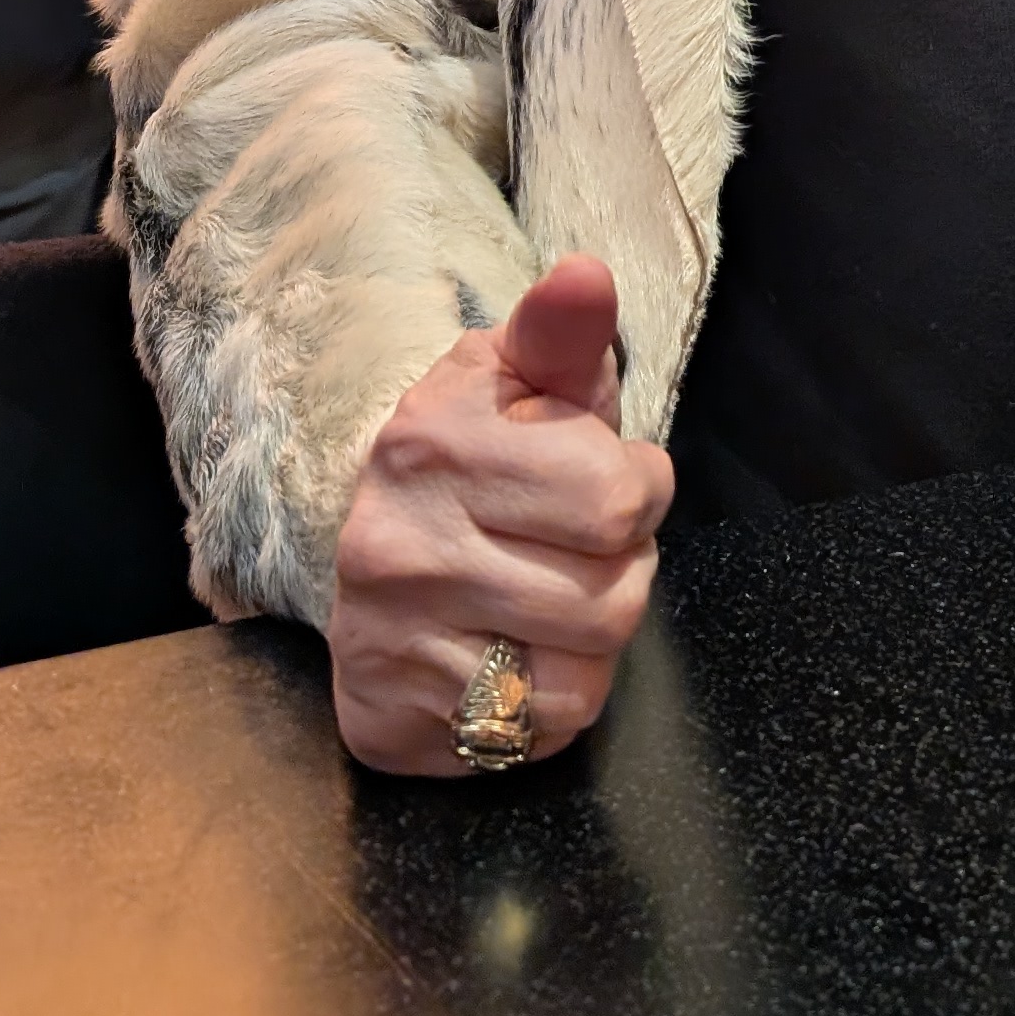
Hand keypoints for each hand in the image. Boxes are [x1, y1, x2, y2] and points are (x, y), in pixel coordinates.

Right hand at [329, 254, 676, 777]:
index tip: (604, 479)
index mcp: (435, 444)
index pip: (621, 502)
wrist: (376, 532)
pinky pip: (531, 740)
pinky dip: (544, 705)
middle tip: (573, 549)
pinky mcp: (386, 723)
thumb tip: (586, 275)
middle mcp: (395, 548)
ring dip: (591, 646)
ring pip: (579, 682)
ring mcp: (383, 644)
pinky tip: (512, 651)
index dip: (638, 492)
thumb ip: (564, 332)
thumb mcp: (522, 375)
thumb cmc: (484, 446)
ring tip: (549, 599)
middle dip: (619, 573)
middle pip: (610, 602)